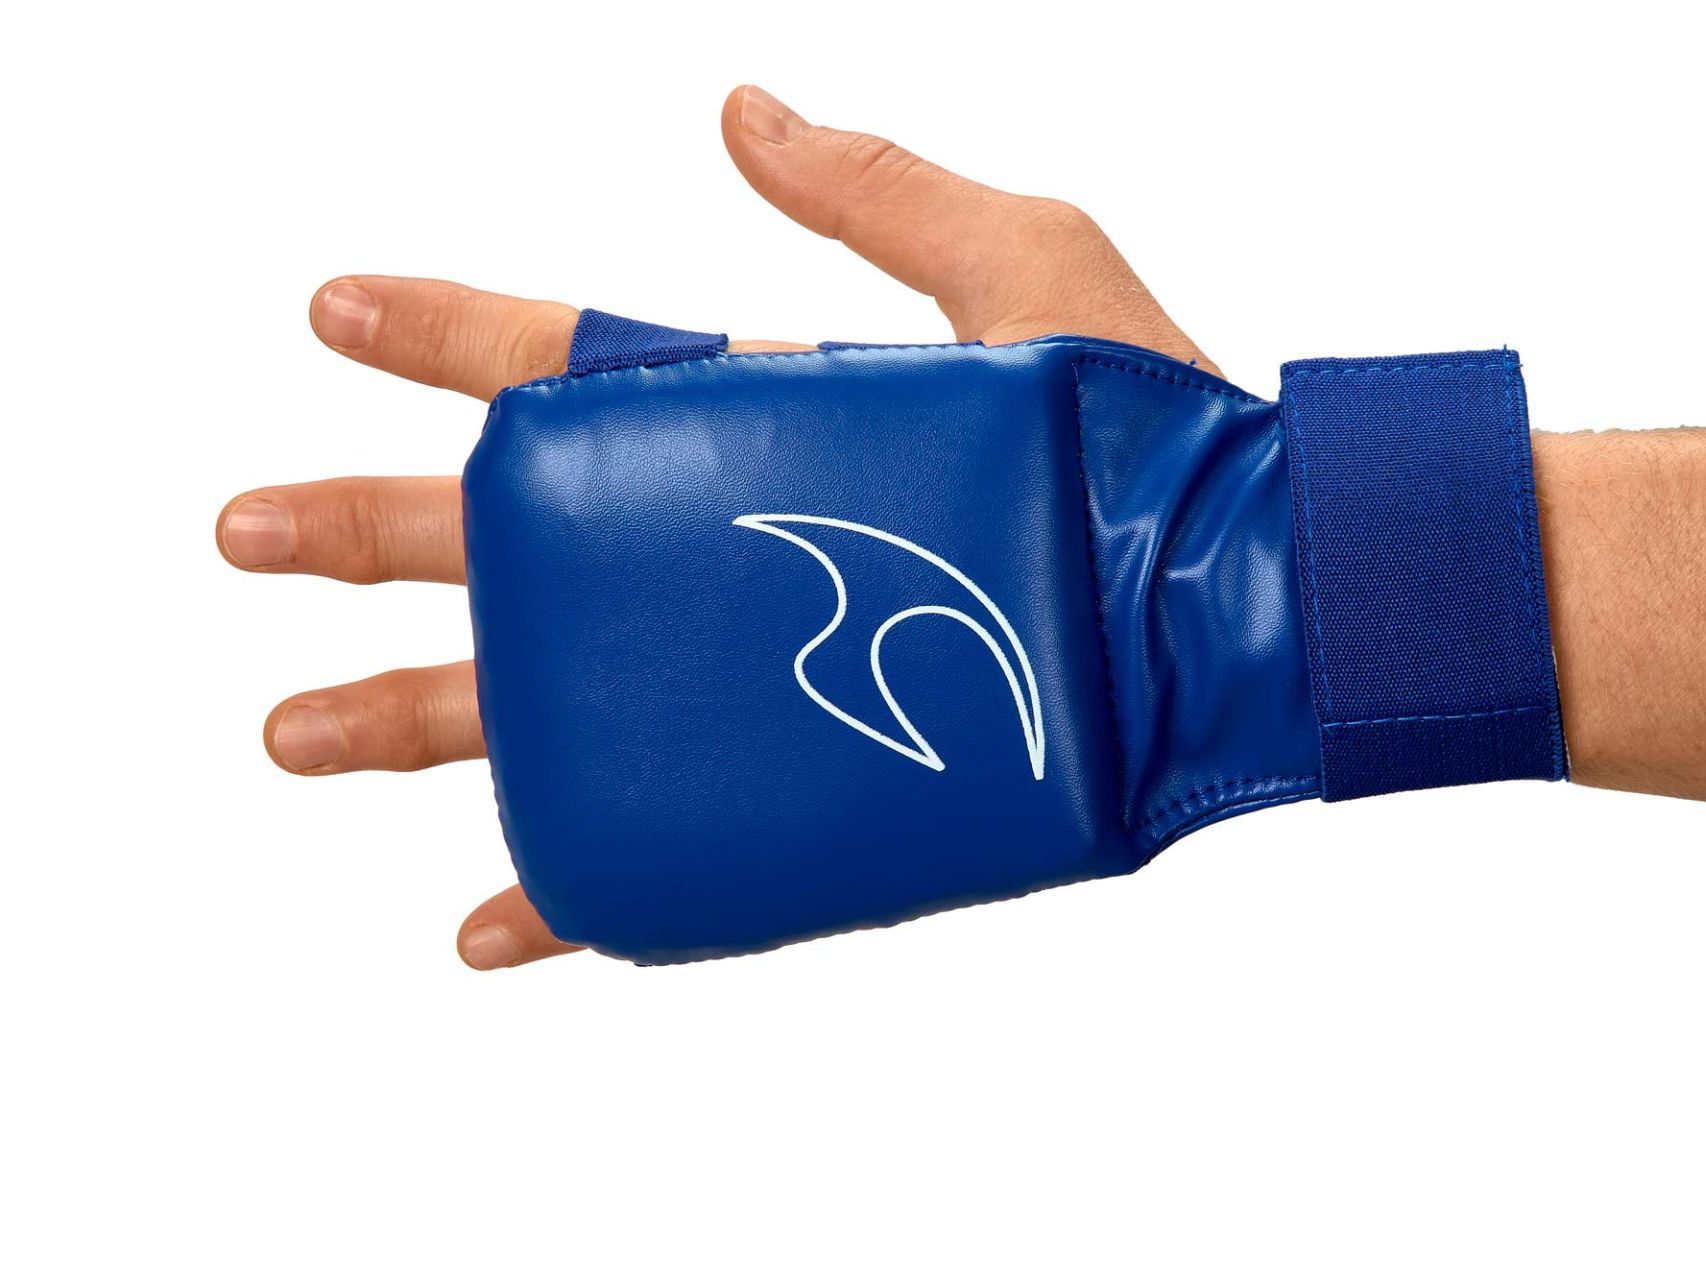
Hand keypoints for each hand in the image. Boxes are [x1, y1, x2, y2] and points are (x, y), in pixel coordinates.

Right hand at [217, 85, 1216, 968]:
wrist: (1251, 601)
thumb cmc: (1155, 426)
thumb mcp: (1024, 266)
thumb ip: (877, 189)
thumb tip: (738, 99)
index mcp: (774, 416)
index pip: (579, 366)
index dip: (453, 334)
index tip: (333, 309)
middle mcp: (746, 550)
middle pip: (525, 541)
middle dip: (371, 534)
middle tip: (240, 536)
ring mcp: (770, 678)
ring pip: (559, 698)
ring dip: (417, 716)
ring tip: (288, 730)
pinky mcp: (816, 791)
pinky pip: (671, 846)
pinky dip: (578, 883)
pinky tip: (497, 915)